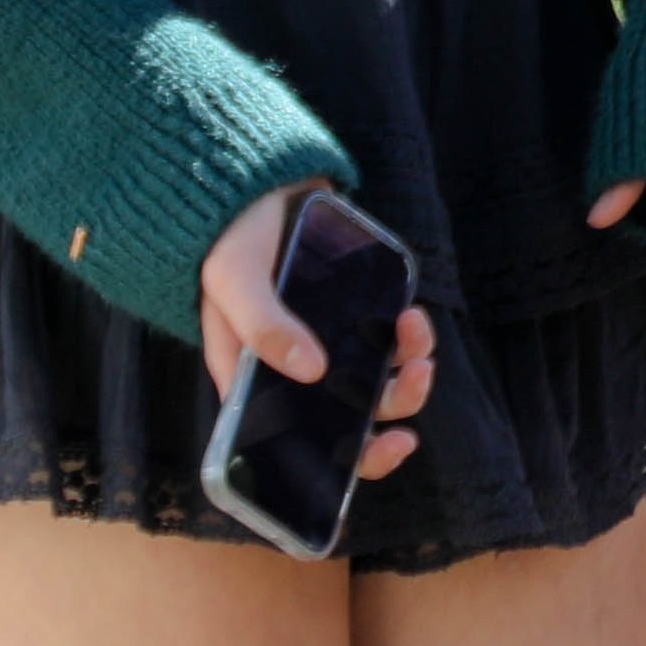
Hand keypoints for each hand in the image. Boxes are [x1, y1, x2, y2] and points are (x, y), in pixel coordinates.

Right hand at [200, 184, 434, 481]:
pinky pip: (390, 343)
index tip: (387, 446)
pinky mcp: (355, 317)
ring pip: (380, 382)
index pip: (302, 446)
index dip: (349, 461)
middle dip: (394, 407)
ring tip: (417, 334)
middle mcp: (297, 374)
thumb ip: (263, 325)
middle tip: (417, 378)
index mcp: (257, 384)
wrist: (256, 184)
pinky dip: (408, 337)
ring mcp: (330, 347)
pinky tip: (410, 313)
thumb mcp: (232, 279)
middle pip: (354, 420)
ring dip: (408, 370)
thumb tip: (313, 371)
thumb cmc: (228, 239)